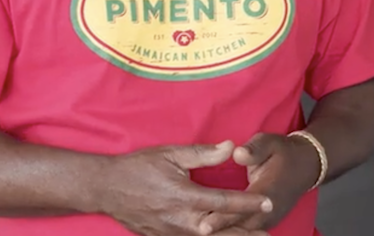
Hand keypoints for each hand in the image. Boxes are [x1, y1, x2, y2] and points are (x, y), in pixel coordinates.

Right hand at [98, 140, 274, 235]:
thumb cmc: (138, 167)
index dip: (248, 203)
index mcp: (184, 196)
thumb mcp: (170, 154)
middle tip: (267, 232)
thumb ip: (203, 154)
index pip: (224, 203)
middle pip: (221, 231)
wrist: (106, 188)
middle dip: (245, 232)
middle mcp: (181, 220)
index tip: (267, 202)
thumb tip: (230, 146)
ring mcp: (171, 233)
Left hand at [197, 133, 322, 233]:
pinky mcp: (265, 222)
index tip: (204, 223)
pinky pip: (247, 231)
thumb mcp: (270, 142)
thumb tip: (238, 154)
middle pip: (241, 226)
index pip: (242, 208)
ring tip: (200, 234)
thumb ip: (254, 149)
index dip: (223, 217)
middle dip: (220, 231)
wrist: (305, 166)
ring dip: (225, 234)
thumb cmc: (283, 153)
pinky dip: (231, 233)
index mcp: (268, 191)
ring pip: (244, 232)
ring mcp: (268, 219)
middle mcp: (269, 211)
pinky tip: (214, 233)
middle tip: (199, 232)